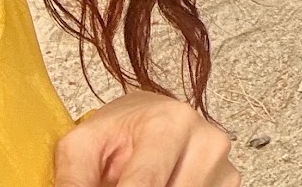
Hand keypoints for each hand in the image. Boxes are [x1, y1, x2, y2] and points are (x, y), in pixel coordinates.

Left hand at [54, 92, 238, 186]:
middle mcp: (207, 141)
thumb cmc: (117, 132)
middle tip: (120, 182)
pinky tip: (163, 185)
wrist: (147, 121)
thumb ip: (72, 180)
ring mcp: (224, 165)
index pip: (146, 184)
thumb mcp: (81, 147)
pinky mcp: (229, 184)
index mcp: (171, 122)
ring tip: (140, 181)